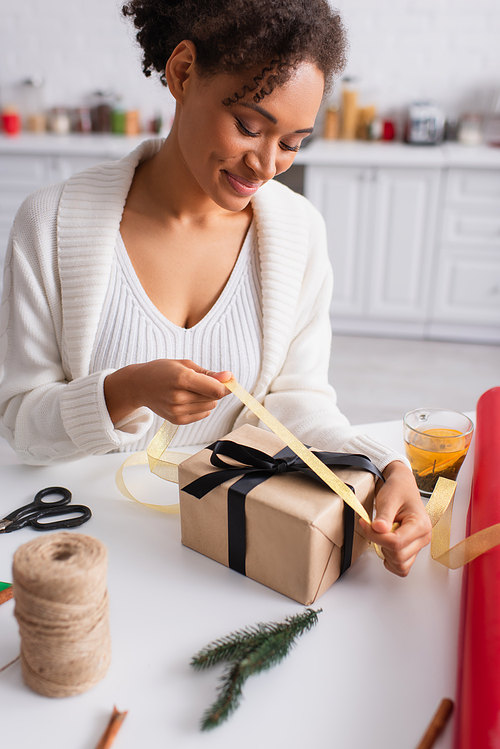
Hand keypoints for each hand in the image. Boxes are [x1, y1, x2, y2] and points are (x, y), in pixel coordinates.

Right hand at [104, 359, 231, 424]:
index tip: (229, 380)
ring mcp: (177, 411)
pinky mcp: (177, 420)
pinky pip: (203, 414)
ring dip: (207, 398)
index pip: (216, 389)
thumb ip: (209, 373)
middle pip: (214, 398)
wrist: (139, 385)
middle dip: (215, 389)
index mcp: (182, 378)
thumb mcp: (185, 364)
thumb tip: (229, 377)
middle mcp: (179, 396)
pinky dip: (201, 407)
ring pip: (210, 406)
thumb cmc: (163, 371)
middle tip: (203, 381)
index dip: (227, 385)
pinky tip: (188, 399)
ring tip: (191, 390)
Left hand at [358, 460, 431, 576]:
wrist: (402, 487)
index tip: (365, 524)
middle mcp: (423, 537)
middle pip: (398, 555)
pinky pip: (401, 567)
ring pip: (400, 565)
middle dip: (380, 543)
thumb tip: (379, 529)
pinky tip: (385, 544)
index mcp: (421, 524)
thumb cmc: (398, 490)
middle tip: (374, 527)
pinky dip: (391, 560)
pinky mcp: (412, 550)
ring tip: (383, 534)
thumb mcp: (388, 498)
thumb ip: (384, 515)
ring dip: (386, 552)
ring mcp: (419, 545)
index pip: (396, 542)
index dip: (376, 536)